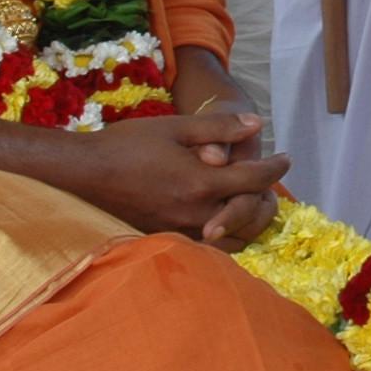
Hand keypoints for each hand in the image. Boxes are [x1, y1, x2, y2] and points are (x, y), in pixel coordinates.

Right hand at [72, 113, 286, 248]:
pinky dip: (225, 233)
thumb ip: (219, 128)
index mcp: (201, 182)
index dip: (275, 167)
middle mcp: (196, 213)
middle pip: (250, 214)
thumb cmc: (127, 144)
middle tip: (271, 182)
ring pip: (233, 237)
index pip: (253, 179)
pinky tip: (222, 217)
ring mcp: (181, 230)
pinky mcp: (167, 238)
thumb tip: (257, 126)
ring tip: (251, 201)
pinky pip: (209, 245)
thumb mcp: (175, 127)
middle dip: (267, 198)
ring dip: (248, 220)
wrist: (85, 174)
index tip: (286, 157)